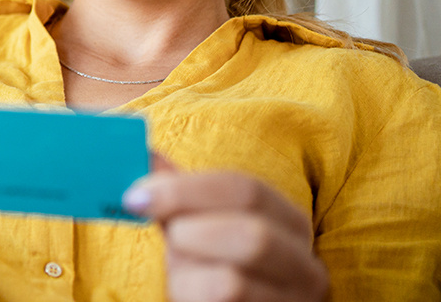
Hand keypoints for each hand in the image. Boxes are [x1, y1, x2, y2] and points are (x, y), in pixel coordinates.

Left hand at [124, 156, 327, 301]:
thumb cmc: (213, 269)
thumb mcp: (201, 226)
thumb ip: (181, 195)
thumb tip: (147, 153)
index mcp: (289, 222)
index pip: (246, 190)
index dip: (185, 189)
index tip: (136, 196)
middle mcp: (305, 266)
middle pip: (253, 237)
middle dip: (191, 233)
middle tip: (167, 238)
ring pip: (232, 283)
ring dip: (188, 274)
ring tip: (180, 273)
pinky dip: (189, 298)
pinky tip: (190, 295)